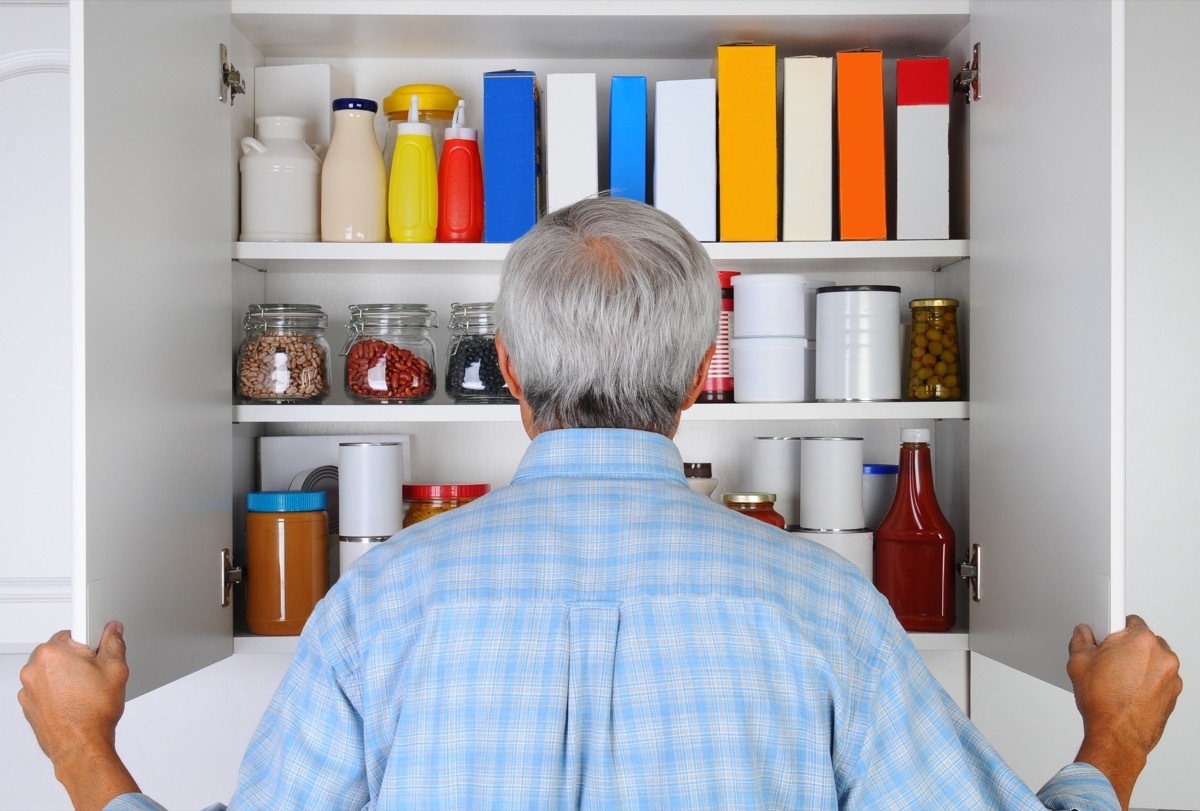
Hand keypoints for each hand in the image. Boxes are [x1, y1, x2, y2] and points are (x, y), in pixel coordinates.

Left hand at [18, 621, 139, 810]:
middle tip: (94, 676)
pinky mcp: (27, 704)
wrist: (80, 746)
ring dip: (66, 677)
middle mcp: (33, 668)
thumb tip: (112, 630)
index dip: (90, 643)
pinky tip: (74, 702)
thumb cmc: (93, 713)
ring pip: (52, 671)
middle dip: (77, 660)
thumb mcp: (116, 669)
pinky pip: (44, 689)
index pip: (73, 632)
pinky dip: (56, 693)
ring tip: (84, 693)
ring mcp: (27, 688)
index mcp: (52, 652)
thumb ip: (114, 642)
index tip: (96, 652)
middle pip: (60, 652)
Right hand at [1068, 614, 1181, 809]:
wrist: (1117, 736)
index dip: (1114, 629)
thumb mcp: (1078, 662)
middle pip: (1143, 641)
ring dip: (1140, 666)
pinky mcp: (1175, 693)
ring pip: (1153, 660)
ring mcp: (1172, 675)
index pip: (1130, 620)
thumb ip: (1081, 639)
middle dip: (1127, 648)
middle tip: (1109, 663)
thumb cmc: (1103, 703)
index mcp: (1141, 640)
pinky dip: (1148, 682)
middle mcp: (1162, 655)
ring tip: (1119, 682)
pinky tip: (1130, 693)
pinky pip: (1160, 679)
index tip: (1108, 635)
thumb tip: (1084, 633)